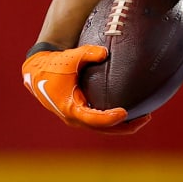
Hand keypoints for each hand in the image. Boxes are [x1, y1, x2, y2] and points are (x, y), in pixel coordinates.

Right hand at [21, 44, 147, 133]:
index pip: (94, 119)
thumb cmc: (53, 65)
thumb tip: (105, 52)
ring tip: (145, 117)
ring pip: (104, 128)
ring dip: (124, 125)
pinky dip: (115, 119)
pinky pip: (101, 121)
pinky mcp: (81, 114)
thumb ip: (87, 53)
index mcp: (70, 108)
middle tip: (146, 117)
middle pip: (104, 129)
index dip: (110, 118)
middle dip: (126, 126)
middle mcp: (75, 118)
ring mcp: (78, 118)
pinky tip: (133, 111)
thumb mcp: (69, 58)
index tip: (125, 112)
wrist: (36, 72)